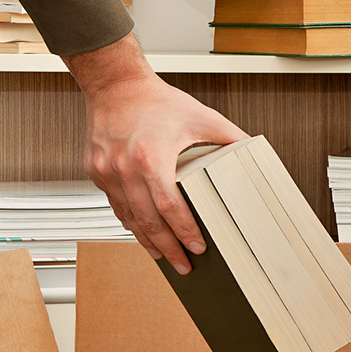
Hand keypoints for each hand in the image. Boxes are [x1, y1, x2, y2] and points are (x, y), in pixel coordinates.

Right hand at [62, 34, 247, 273]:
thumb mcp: (200, 116)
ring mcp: (106, 172)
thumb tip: (254, 152)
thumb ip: (229, 137)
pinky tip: (144, 233)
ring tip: (165, 257)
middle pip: (148, 221)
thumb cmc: (157, 100)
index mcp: (151, 156)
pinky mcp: (96, 172)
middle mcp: (124, 167)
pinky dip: (131, 222)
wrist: (115, 85)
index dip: (184, 231)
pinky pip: (116, 205)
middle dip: (168, 248)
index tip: (198, 247)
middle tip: (185, 265)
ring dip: (147, 241)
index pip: (170, 206)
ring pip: (128, 218)